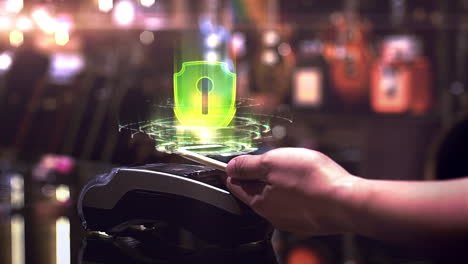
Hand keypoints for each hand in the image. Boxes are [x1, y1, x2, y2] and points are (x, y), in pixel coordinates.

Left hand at [225, 148, 362, 235]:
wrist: (346, 202)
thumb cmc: (311, 180)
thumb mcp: (272, 162)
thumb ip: (248, 166)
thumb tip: (230, 167)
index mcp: (259, 201)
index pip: (236, 185)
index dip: (237, 169)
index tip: (244, 160)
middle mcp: (272, 215)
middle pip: (257, 191)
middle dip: (263, 174)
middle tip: (277, 159)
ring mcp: (290, 220)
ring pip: (277, 197)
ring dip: (281, 183)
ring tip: (297, 170)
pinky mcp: (307, 221)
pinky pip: (295, 204)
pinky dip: (297, 193)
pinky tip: (309, 183)